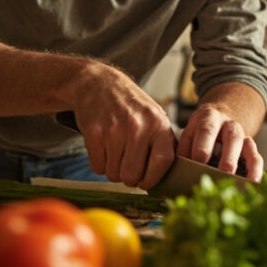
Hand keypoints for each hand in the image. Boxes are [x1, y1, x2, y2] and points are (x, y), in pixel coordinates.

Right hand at [70, 63, 176, 188]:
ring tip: (116, 152)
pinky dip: (99, 164)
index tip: (146, 182)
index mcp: (159, 124)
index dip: (153, 178)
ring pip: (113, 174)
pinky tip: (103, 148)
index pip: (163, 161)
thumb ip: (164, 144)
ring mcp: (114, 130)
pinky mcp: (94, 134)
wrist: (100, 84)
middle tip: (127, 166)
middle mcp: (138, 127)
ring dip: (113, 170)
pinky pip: (97, 167)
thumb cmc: (132, 107)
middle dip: (129, 177)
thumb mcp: (156, 118)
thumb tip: (171, 175)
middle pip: (132, 175)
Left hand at [178, 104, 265, 182]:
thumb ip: (184, 150)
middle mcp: (229, 124)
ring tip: (243, 182)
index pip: (207, 129)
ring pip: (248, 147)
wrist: (218, 119)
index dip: (203, 146)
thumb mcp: (188, 134)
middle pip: (232, 138)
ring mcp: (242, 136)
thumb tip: (180, 172)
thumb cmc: (198, 133)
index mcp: (209, 118)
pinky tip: (254, 184)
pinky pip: (256, 158)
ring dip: (246, 165)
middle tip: (224, 172)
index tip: (198, 162)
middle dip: (228, 156)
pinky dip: (256, 171)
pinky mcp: (250, 148)